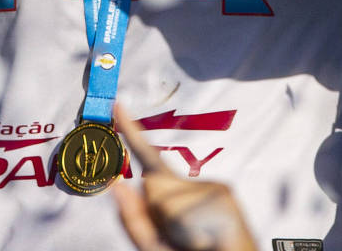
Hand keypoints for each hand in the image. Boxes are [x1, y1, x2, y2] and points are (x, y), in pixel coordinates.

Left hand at [111, 108, 259, 250]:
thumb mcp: (156, 244)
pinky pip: (187, 214)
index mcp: (175, 194)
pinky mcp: (224, 196)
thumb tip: (116, 185)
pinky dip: (190, 235)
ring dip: (175, 232)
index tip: (116, 105)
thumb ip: (134, 220)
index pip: (148, 158)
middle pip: (153, 188)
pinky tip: (209, 241)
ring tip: (200, 243)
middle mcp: (196, 183)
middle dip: (157, 219)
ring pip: (168, 203)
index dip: (131, 131)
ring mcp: (214, 187)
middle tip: (184, 242)